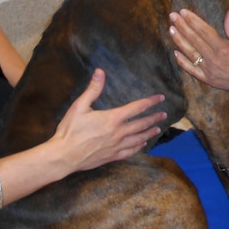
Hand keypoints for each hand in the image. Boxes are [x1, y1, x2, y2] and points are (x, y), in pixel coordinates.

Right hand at [49, 68, 165, 172]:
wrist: (64, 156)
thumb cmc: (70, 130)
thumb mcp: (79, 106)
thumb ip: (93, 89)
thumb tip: (100, 72)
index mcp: (113, 118)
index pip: (137, 107)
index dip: (150, 101)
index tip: (160, 98)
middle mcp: (119, 132)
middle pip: (142, 124)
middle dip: (154, 118)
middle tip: (164, 114)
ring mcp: (116, 146)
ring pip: (138, 138)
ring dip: (149, 132)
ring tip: (158, 129)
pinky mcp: (112, 156)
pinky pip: (130, 152)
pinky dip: (138, 147)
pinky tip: (142, 144)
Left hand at [168, 9, 228, 91]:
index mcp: (223, 47)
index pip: (203, 30)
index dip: (192, 20)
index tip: (183, 12)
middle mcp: (213, 58)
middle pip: (194, 39)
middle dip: (182, 26)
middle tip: (173, 16)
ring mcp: (208, 70)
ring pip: (190, 53)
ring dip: (179, 40)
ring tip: (171, 29)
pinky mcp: (207, 79)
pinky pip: (192, 70)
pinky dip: (182, 62)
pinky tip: (175, 52)